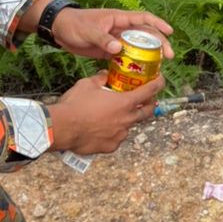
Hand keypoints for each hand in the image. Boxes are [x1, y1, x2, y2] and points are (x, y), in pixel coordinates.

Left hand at [50, 7, 173, 60]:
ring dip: (148, 56)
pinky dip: (132, 65)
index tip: (170, 32)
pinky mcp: (109, 51)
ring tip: (158, 68)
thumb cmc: (74, 24)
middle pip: (146, 35)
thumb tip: (119, 49)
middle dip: (159, 44)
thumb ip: (103, 40)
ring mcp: (116, 40)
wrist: (59, 29)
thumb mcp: (89, 31)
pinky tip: (139, 75)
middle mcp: (121, 29)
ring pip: (137, 47)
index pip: (144, 18)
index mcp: (119, 19)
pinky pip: (125, 57)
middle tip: (168, 56)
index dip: (158, 24)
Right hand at [50, 73, 164, 154]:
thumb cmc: (75, 105)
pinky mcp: (111, 146)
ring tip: (114, 116)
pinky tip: (102, 129)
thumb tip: (104, 75)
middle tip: (147, 100)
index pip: (148, 91)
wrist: (61, 128)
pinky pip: (116, 138)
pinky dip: (113, 133)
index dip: (157, 84)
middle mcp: (126, 120)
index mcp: (124, 103)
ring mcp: (120, 135)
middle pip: (147, 112)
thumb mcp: (87, 84)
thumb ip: (100, 79)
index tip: (161, 80)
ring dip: (126, 119)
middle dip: (150, 105)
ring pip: (129, 126)